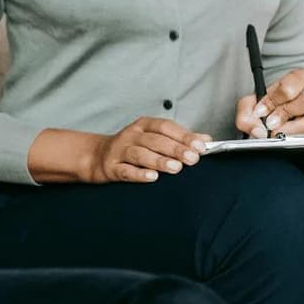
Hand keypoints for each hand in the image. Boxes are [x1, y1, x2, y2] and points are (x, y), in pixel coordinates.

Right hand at [82, 117, 211, 183]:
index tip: (200, 146)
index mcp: (143, 125)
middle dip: (175, 149)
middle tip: (192, 159)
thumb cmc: (132, 147)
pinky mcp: (111, 167)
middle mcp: (131, 135)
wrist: (98, 156)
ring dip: (159, 161)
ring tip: (176, 168)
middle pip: (155, 140)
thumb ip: (179, 138)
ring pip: (141, 154)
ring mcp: (120, 151)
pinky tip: (152, 178)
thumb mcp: (153, 137)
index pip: (165, 127)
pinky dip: (139, 174)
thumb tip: (206, 140)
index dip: (183, 135)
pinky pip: (126, 171)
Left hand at [236, 69, 303, 138]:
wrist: (282, 104)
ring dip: (288, 129)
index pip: (289, 88)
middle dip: (283, 114)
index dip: (271, 101)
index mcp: (301, 77)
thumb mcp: (256, 98)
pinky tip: (282, 136)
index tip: (259, 111)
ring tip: (274, 132)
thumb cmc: (274, 98)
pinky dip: (292, 138)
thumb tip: (250, 125)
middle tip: (269, 123)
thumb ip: (247, 108)